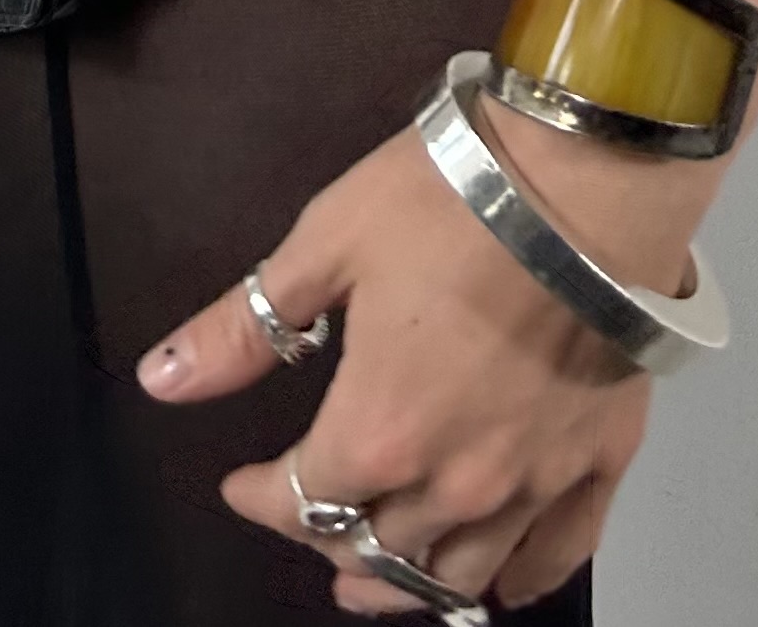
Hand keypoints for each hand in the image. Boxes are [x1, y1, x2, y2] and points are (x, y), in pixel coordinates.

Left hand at [137, 95, 730, 613]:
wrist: (589, 177)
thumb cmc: (453, 197)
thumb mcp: (328, 241)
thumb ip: (247, 325)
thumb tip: (159, 380)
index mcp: (376, 430)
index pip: (300, 501)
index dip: (260, 497)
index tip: (242, 482)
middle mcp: (452, 482)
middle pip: (377, 548)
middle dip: (330, 542)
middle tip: (312, 525)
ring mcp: (531, 483)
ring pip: (459, 572)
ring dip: (410, 580)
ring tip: (382, 574)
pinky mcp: (599, 464)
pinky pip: (556, 557)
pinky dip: (519, 579)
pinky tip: (500, 578)